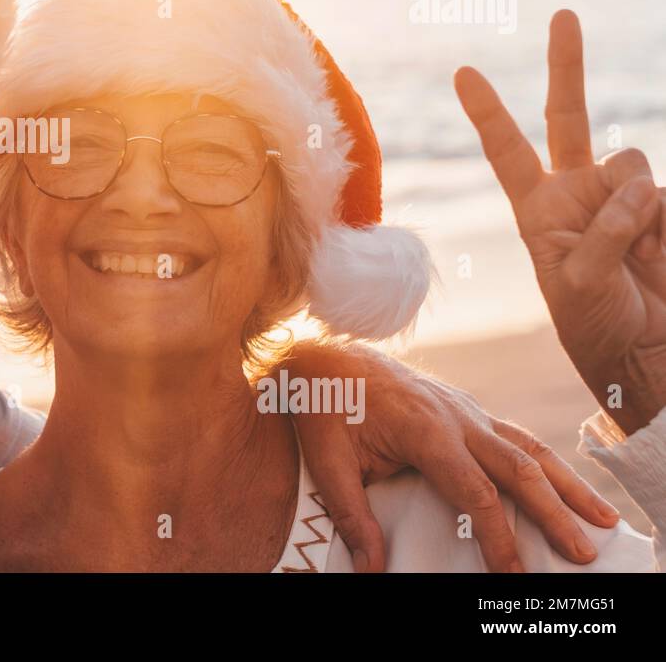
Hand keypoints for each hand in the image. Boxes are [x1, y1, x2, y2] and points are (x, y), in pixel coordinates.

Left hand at [287, 340, 619, 572]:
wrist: (325, 355)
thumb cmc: (325, 408)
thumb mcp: (327, 462)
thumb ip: (352, 515)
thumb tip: (370, 567)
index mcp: (424, 430)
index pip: (474, 492)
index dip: (498, 536)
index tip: (512, 573)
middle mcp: (455, 417)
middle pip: (518, 470)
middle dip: (554, 514)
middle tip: (582, 553)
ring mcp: (465, 409)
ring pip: (528, 447)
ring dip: (567, 484)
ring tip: (604, 518)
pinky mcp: (465, 409)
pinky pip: (514, 435)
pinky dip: (544, 461)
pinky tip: (563, 484)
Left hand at [455, 10, 665, 433]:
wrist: (643, 350)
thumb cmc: (594, 321)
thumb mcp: (576, 282)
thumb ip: (601, 230)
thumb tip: (637, 191)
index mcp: (536, 208)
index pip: (506, 150)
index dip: (487, 111)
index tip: (463, 71)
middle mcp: (576, 190)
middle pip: (569, 115)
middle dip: (567, 64)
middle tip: (564, 13)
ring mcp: (621, 195)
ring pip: (629, 165)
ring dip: (630, 209)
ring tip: (628, 254)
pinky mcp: (661, 207)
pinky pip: (661, 196)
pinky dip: (656, 227)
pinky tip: (651, 258)